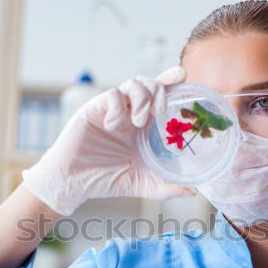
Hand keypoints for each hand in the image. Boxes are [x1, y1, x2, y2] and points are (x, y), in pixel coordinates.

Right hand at [21, 66, 196, 214]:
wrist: (74, 184)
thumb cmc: (106, 181)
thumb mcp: (143, 184)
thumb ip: (168, 187)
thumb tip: (193, 192)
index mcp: (141, 125)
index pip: (158, 96)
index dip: (170, 82)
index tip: (183, 76)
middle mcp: (127, 113)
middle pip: (148, 83)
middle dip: (159, 90)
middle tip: (160, 113)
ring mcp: (110, 110)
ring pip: (132, 83)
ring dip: (141, 98)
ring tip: (137, 122)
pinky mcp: (93, 110)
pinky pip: (110, 95)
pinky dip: (117, 106)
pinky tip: (114, 124)